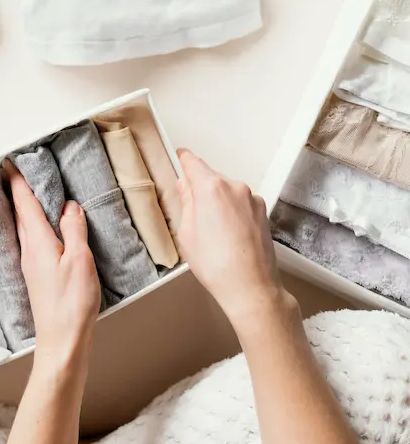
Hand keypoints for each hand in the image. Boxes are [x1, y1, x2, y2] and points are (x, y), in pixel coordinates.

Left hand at [3, 159, 100, 369]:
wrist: (61, 341)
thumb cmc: (71, 304)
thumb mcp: (80, 260)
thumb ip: (74, 230)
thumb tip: (69, 207)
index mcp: (38, 242)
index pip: (24, 203)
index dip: (18, 181)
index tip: (10, 162)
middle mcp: (29, 251)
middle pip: (20, 213)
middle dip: (18, 191)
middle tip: (17, 171)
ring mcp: (31, 265)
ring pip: (25, 227)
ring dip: (25, 208)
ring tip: (29, 193)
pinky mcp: (37, 276)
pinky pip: (32, 241)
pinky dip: (34, 226)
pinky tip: (43, 230)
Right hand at [175, 150, 297, 336]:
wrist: (250, 287)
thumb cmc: (216, 264)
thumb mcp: (186, 232)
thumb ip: (186, 203)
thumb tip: (186, 187)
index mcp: (212, 188)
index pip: (193, 163)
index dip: (184, 159)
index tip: (180, 156)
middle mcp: (235, 187)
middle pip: (211, 179)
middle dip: (199, 192)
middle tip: (190, 217)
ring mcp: (252, 199)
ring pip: (226, 193)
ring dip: (217, 205)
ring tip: (211, 235)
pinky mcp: (262, 212)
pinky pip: (240, 205)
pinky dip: (231, 214)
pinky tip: (226, 238)